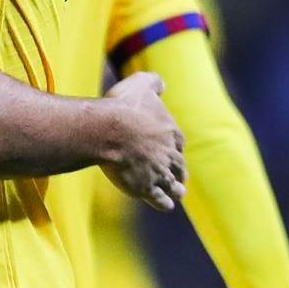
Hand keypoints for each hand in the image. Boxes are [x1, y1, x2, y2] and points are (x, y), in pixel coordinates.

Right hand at [98, 72, 186, 209]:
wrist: (109, 130)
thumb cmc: (123, 107)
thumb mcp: (140, 85)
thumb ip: (153, 82)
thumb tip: (162, 83)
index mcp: (171, 133)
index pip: (178, 142)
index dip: (173, 146)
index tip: (170, 148)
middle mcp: (170, 155)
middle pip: (179, 166)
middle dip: (178, 170)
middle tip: (178, 175)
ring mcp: (160, 173)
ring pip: (174, 185)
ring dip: (175, 189)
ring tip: (177, 193)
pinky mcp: (146, 188)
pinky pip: (160, 200)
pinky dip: (164, 203)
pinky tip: (165, 205)